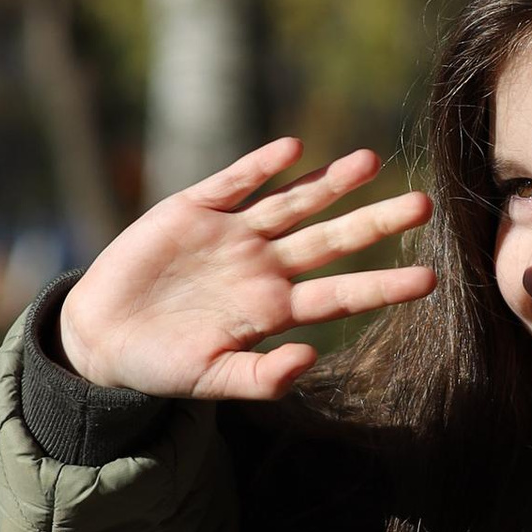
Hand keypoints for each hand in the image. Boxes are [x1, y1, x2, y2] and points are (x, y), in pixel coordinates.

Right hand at [56, 139, 433, 404]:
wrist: (102, 335)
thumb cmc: (161, 365)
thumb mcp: (211, 381)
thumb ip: (260, 377)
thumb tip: (309, 357)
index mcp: (272, 309)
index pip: (340, 294)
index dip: (383, 285)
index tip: (429, 280)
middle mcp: (262, 265)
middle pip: (330, 238)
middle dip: (375, 222)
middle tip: (425, 205)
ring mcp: (231, 234)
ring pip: (292, 202)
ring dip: (329, 182)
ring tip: (371, 161)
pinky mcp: (194, 209)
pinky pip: (235, 182)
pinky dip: (261, 166)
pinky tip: (294, 150)